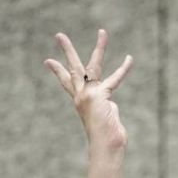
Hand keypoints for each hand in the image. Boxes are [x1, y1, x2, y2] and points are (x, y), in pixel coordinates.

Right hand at [44, 30, 133, 151]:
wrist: (106, 146)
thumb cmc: (107, 137)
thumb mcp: (104, 118)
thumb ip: (106, 107)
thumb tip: (110, 105)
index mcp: (81, 101)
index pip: (67, 83)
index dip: (58, 71)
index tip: (48, 61)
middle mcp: (82, 96)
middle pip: (73, 68)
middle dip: (67, 50)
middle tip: (59, 34)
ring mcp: (89, 95)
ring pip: (93, 66)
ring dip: (100, 47)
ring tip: (103, 31)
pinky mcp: (99, 96)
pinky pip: (114, 79)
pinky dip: (123, 69)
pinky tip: (129, 58)